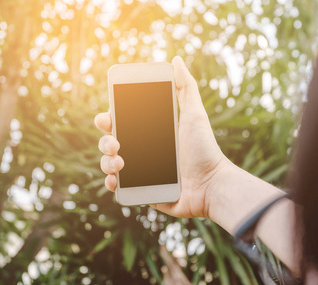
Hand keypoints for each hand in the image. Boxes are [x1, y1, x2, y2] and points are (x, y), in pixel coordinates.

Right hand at [94, 56, 228, 218]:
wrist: (211, 185)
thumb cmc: (205, 149)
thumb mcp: (194, 114)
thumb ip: (185, 87)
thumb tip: (176, 60)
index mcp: (152, 133)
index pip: (123, 123)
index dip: (110, 119)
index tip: (107, 117)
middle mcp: (144, 151)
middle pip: (112, 142)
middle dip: (106, 140)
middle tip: (116, 142)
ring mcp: (142, 172)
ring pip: (111, 164)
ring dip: (106, 162)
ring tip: (119, 162)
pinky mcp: (143, 191)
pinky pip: (120, 188)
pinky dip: (112, 183)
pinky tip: (115, 180)